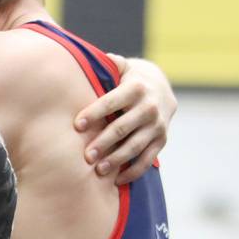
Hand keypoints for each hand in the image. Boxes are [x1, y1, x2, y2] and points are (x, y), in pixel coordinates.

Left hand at [74, 54, 176, 184]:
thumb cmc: (128, 79)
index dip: (94, 113)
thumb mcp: (120, 67)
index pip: (111, 102)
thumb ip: (106, 64)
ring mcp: (157, 125)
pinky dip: (133, 171)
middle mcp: (149, 107)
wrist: (161, 86)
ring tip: (98, 171)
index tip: (77, 125)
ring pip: (135, 146)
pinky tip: (116, 181)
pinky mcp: (161, 140)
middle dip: (104, 143)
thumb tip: (86, 57)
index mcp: (135, 88)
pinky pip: (147, 159)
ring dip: (116, 159)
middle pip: (122, 128)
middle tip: (86, 156)